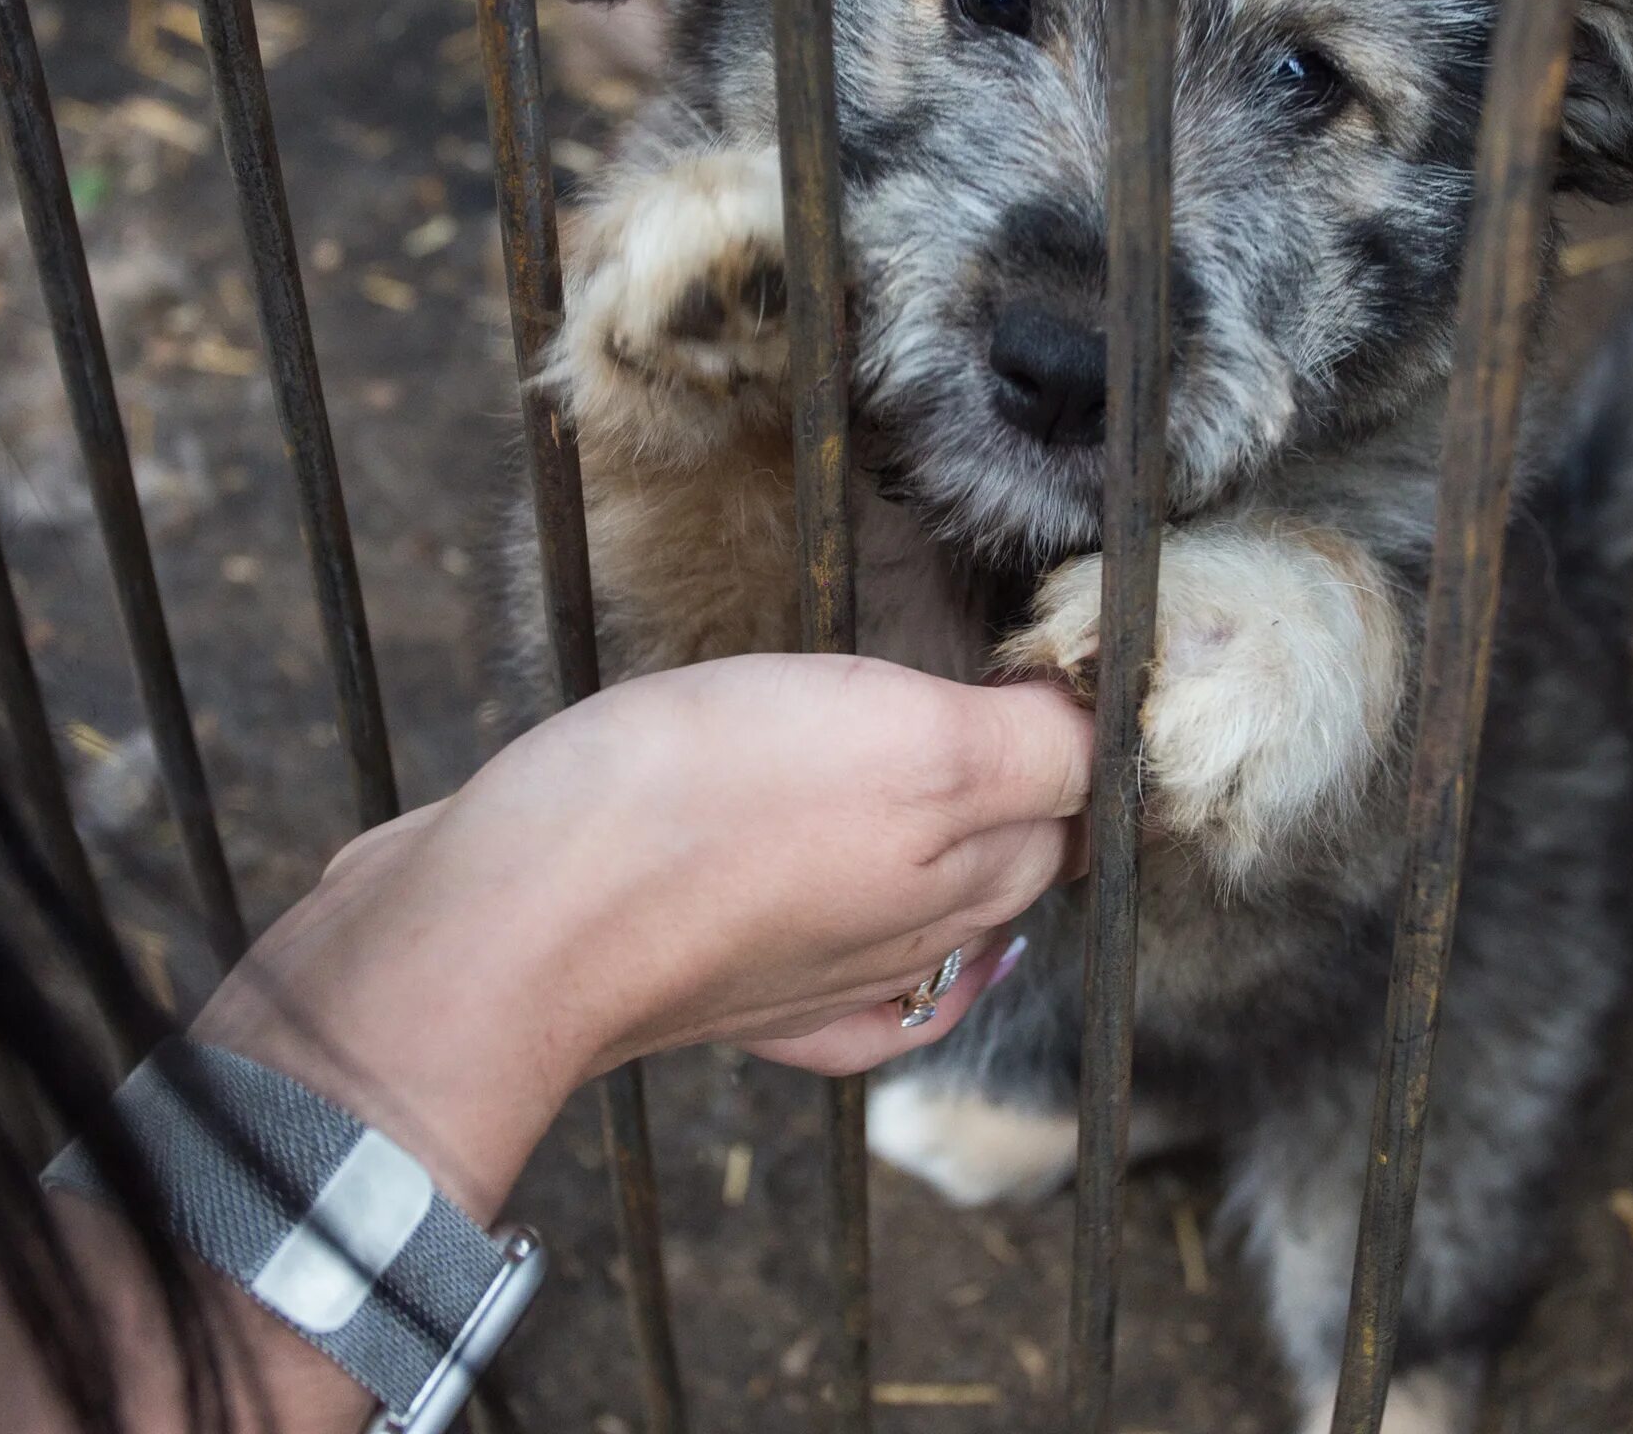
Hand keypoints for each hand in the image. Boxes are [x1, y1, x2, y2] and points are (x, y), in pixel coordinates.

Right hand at [194, 653, 1089, 1214]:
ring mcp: (821, 974)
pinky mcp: (726, 987)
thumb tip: (1121, 732)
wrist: (510, 927)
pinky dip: (885, 965)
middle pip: (1017, 849)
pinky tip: (891, 944)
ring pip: (932, 908)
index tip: (1068, 642)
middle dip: (1038, 775)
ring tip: (957, 778)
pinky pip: (845, 991)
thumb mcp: (903, 739)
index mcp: (968, 860)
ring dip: (958, 849)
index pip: (1080, 789)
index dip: (1085, 712)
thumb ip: (1032, 746)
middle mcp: (913, 931)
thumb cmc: (696, 809)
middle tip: (1020, 689)